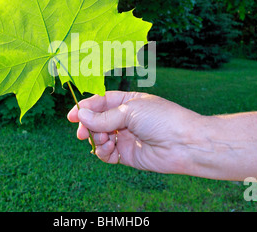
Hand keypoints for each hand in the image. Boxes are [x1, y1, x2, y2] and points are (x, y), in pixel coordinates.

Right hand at [67, 91, 203, 173]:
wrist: (184, 144)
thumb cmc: (162, 119)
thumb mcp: (130, 111)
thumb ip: (104, 116)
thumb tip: (81, 116)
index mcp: (127, 102)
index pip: (100, 102)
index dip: (85, 108)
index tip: (71, 115)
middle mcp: (125, 119)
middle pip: (97, 121)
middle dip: (87, 126)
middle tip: (82, 133)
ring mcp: (125, 137)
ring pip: (100, 137)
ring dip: (96, 139)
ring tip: (104, 140)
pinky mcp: (127, 155)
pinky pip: (107, 154)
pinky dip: (103, 153)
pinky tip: (109, 150)